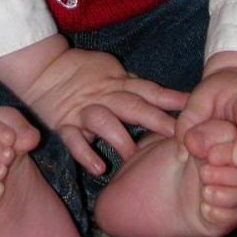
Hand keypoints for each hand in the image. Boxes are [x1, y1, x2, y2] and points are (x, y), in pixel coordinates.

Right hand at [22, 47, 188, 173]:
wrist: (44, 69)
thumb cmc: (83, 70)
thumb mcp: (112, 71)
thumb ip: (133, 84)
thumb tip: (161, 94)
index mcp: (118, 84)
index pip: (148, 90)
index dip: (170, 98)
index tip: (192, 106)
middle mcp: (105, 97)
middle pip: (132, 106)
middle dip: (155, 119)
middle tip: (177, 133)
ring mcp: (85, 111)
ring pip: (104, 121)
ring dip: (119, 137)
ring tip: (132, 156)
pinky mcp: (65, 124)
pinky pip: (74, 140)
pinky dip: (85, 154)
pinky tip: (98, 168)